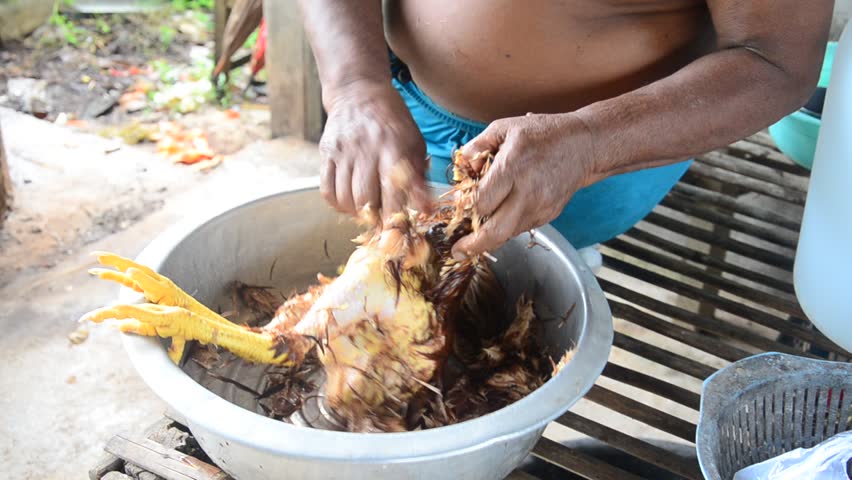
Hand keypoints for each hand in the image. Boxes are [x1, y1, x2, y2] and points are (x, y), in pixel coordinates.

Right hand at [319, 80, 429, 215]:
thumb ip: (418, 177)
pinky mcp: (326, 153)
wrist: (358, 92)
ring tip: (368, 214)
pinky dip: (338, 205)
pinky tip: (349, 205)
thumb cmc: (393, 122)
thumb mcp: (414, 143)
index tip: (400, 231)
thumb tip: (426, 209)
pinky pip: (327, 190)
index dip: (395, 215)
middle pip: (365, 198)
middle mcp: (365, 149)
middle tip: (383, 226)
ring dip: (357, 214)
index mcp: (392, 147)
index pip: (393, 189)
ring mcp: (343, 152)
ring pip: (344, 198)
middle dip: (375, 219)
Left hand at [452, 113, 597, 258]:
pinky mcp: (549, 215)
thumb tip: (460, 165)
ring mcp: (540, 207)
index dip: (466, 210)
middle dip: (473, 245)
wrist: (583, 145)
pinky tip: (500, 219)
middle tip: (458, 251)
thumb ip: (477, 145)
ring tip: (474, 237)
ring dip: (489, 238)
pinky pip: (521, 229)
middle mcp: (527, 192)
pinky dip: (507, 228)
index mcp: (512, 168)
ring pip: (507, 235)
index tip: (457, 213)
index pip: (481, 202)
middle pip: (495, 232)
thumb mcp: (505, 128)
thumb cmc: (543, 134)